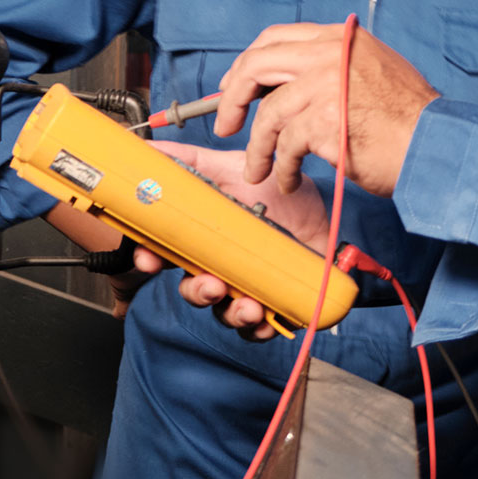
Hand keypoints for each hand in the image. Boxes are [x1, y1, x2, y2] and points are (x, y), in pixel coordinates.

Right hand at [125, 142, 334, 340]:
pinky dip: (258, 328)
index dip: (152, 258)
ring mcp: (246, 288)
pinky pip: (257, 329)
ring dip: (230, 313)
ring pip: (223, 313)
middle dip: (196, 292)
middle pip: (192, 289)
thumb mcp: (234, 170)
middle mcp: (221, 267)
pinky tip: (264, 316)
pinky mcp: (273, 305)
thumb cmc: (282, 196)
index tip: (149, 257)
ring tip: (247, 305)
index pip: (168, 254)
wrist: (328, 214)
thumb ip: (192, 162)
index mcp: (205, 240)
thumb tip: (152, 149)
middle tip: (209, 284)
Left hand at [212, 23, 438, 198]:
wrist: (435, 144)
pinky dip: (280, 168)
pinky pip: (284, 147)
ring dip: (257, 148)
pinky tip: (287, 179)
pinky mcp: (323, 121)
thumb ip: (330, 67)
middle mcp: (328, 54)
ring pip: (267, 115)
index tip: (233, 87)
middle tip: (226, 125)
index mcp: (339, 38)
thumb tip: (282, 85)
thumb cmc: (407, 117)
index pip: (275, 38)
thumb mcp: (370, 70)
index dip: (246, 63)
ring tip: (258, 170)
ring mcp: (324, 86)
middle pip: (256, 66)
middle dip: (233, 99)